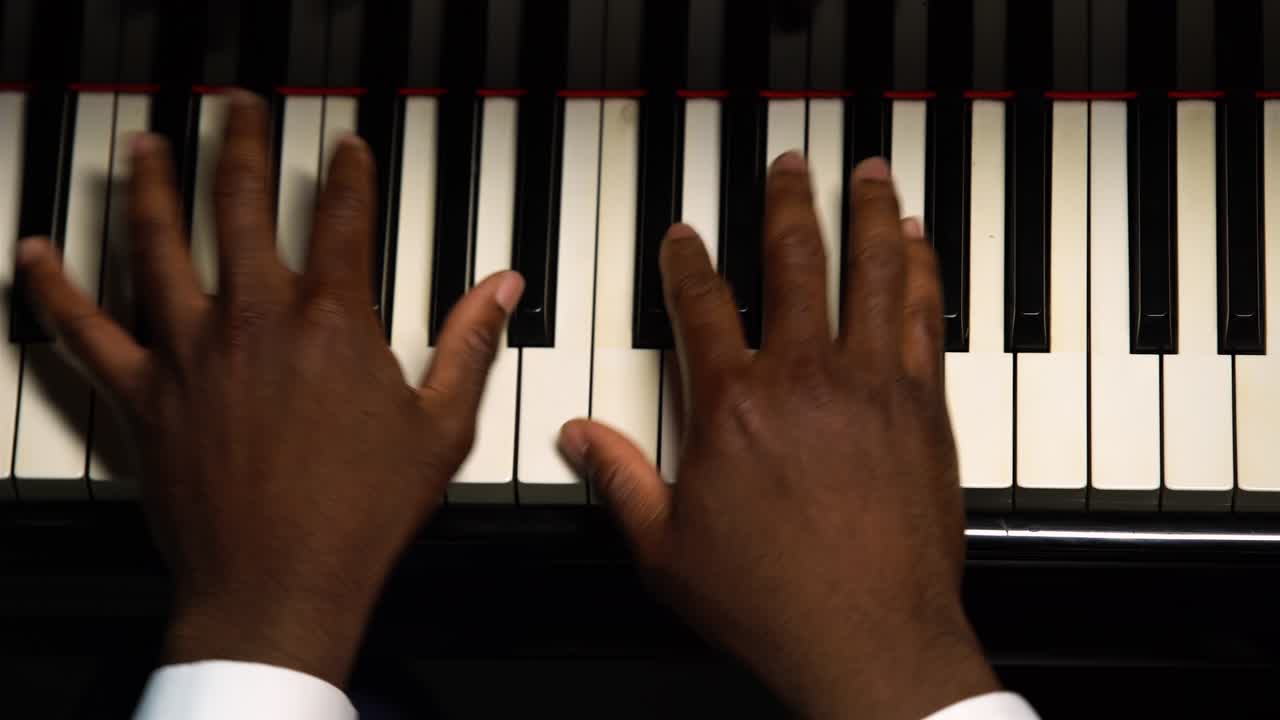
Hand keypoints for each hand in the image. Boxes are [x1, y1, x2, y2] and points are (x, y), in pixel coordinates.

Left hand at [18, 92, 522, 686]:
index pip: (346, 218)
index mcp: (335, 323)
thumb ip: (468, 346)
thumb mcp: (440, 428)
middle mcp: (257, 319)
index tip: (348, 149)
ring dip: (152, 184)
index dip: (350, 172)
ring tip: (149, 145)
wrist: (280, 584)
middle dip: (244, 143)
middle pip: (244, 203)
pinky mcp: (142, 392)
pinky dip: (53, 286)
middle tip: (241, 109)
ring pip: (159, 241)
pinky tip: (35, 252)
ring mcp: (192, 350)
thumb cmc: (359, 514)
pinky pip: (82, 327)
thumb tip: (501, 290)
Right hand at [560, 154, 998, 718]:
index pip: (702, 305)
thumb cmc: (773, 601)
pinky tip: (919, 246)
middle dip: (787, 203)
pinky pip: (925, 315)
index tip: (685, 238)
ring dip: (868, 214)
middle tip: (788, 167)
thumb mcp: (668, 549)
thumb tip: (578, 437)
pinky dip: (922, 270)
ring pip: (871, 270)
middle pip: (794, 260)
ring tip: (866, 175)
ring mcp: (871, 384)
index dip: (688, 262)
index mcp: (733, 405)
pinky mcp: (924, 406)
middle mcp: (804, 377)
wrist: (869, 640)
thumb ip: (622, 480)